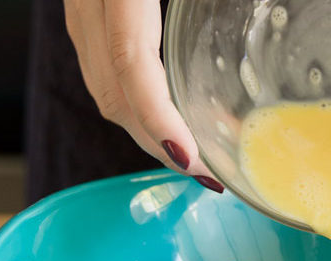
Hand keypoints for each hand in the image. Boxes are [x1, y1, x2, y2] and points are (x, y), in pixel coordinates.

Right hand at [63, 0, 223, 191]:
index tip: (188, 159)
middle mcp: (91, 6)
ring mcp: (83, 14)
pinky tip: (171, 121)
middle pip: (115, 93)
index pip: (130, 64)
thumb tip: (248, 47)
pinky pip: (105, 73)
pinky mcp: (88, 18)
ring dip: (149, 134)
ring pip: (105, 90)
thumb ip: (209, 13)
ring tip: (193, 159)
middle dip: (158, 144)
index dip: (158, 118)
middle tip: (205, 173)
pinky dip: (138, 108)